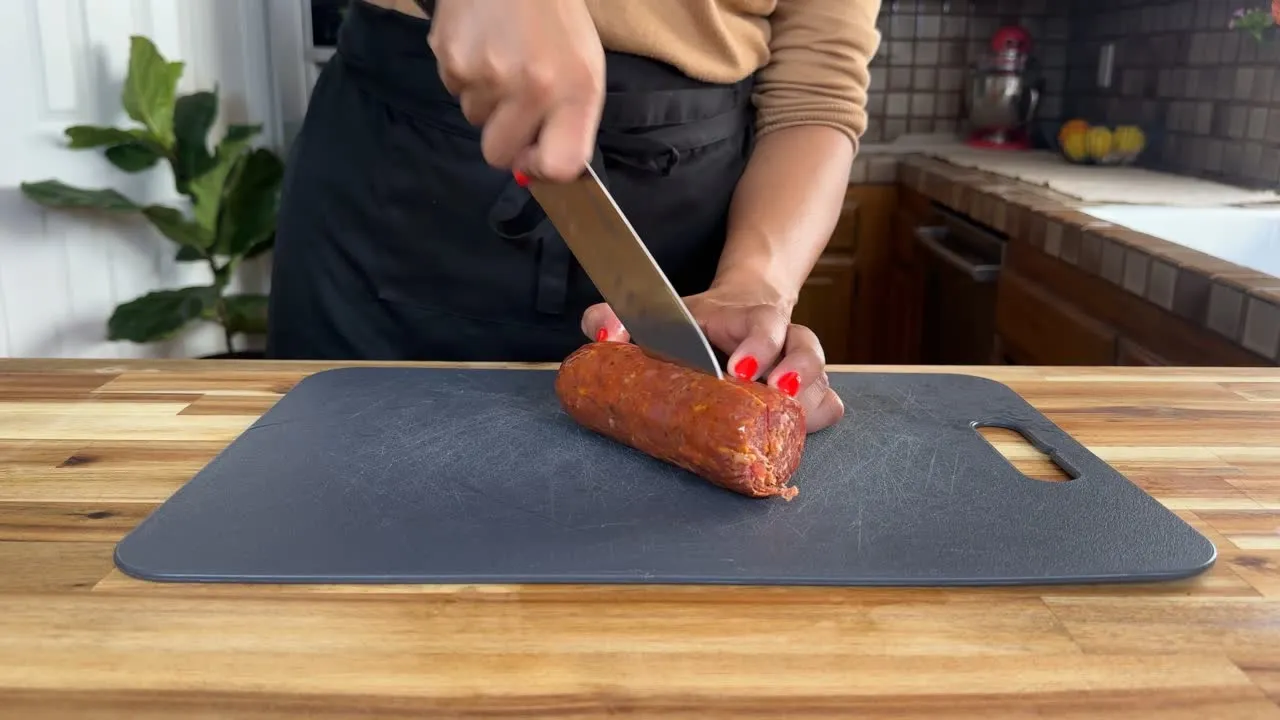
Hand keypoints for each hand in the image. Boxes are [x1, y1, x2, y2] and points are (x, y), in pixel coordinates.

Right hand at [428, 0, 604, 180]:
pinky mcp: (449, 57)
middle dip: (504, 137)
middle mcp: (530, 88)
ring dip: (486, 99)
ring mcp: (484, 74)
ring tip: (502, 58)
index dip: (541, 170)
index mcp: (574, 91)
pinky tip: (482, 43)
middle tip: (514, 102)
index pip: (558, 165)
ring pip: (473, 118)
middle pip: (499, 155)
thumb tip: (533, 169)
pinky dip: (466, 74)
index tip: (533, 156)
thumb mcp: (584, 69)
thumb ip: (569, 123)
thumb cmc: (555, 19)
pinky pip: (454, 88)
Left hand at [580, 285, 845, 432]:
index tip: (738, 368)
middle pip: (807, 350)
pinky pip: (828, 405)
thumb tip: (602, 335)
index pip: (765, 323)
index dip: (758, 346)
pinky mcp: (809, 392)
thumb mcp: (661, 311)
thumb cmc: (696, 321)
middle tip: (773, 394)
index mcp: (749, 316)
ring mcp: (800, 368)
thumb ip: (621, 316)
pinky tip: (799, 432)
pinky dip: (819, 418)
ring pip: (822, 382)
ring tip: (788, 425)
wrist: (738, 309)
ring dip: (808, 404)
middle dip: (796, 374)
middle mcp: (784, 339)